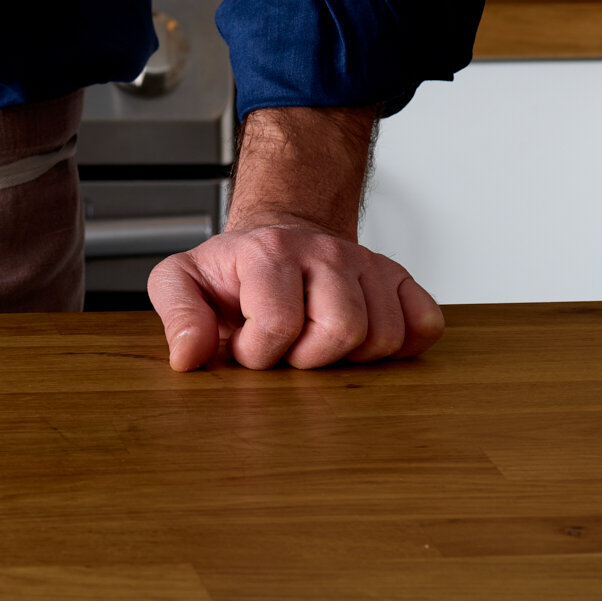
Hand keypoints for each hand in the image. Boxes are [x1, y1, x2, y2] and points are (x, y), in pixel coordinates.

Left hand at [148, 219, 443, 371]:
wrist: (276, 242)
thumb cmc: (232, 275)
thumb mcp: (183, 281)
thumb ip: (176, 314)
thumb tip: (188, 357)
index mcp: (268, 251)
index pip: (279, 323)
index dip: (260, 353)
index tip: (247, 347)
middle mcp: (323, 251)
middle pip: (344, 329)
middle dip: (312, 358)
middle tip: (290, 349)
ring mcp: (365, 263)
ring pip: (386, 335)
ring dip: (351, 357)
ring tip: (319, 343)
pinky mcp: (398, 280)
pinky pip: (425, 324)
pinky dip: (402, 344)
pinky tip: (363, 343)